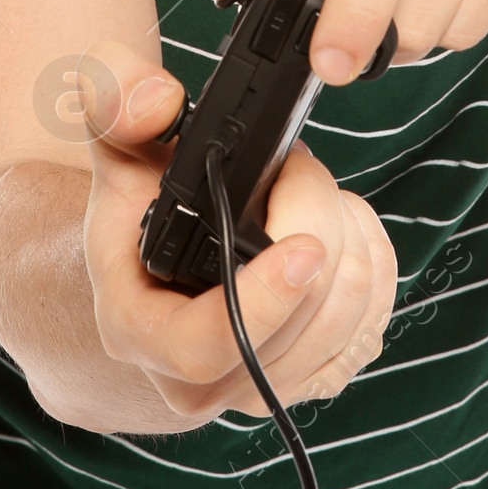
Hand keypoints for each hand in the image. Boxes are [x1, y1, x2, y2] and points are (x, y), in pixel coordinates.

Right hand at [79, 42, 398, 421]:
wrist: (154, 271)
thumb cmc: (135, 208)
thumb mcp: (114, 145)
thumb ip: (115, 100)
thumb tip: (156, 103)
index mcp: (138, 331)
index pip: (206, 347)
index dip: (265, 302)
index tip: (306, 248)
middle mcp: (198, 380)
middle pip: (301, 319)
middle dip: (319, 223)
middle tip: (297, 167)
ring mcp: (260, 388)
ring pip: (348, 321)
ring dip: (350, 240)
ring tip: (314, 195)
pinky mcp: (312, 379)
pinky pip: (372, 326)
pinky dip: (373, 266)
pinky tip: (341, 231)